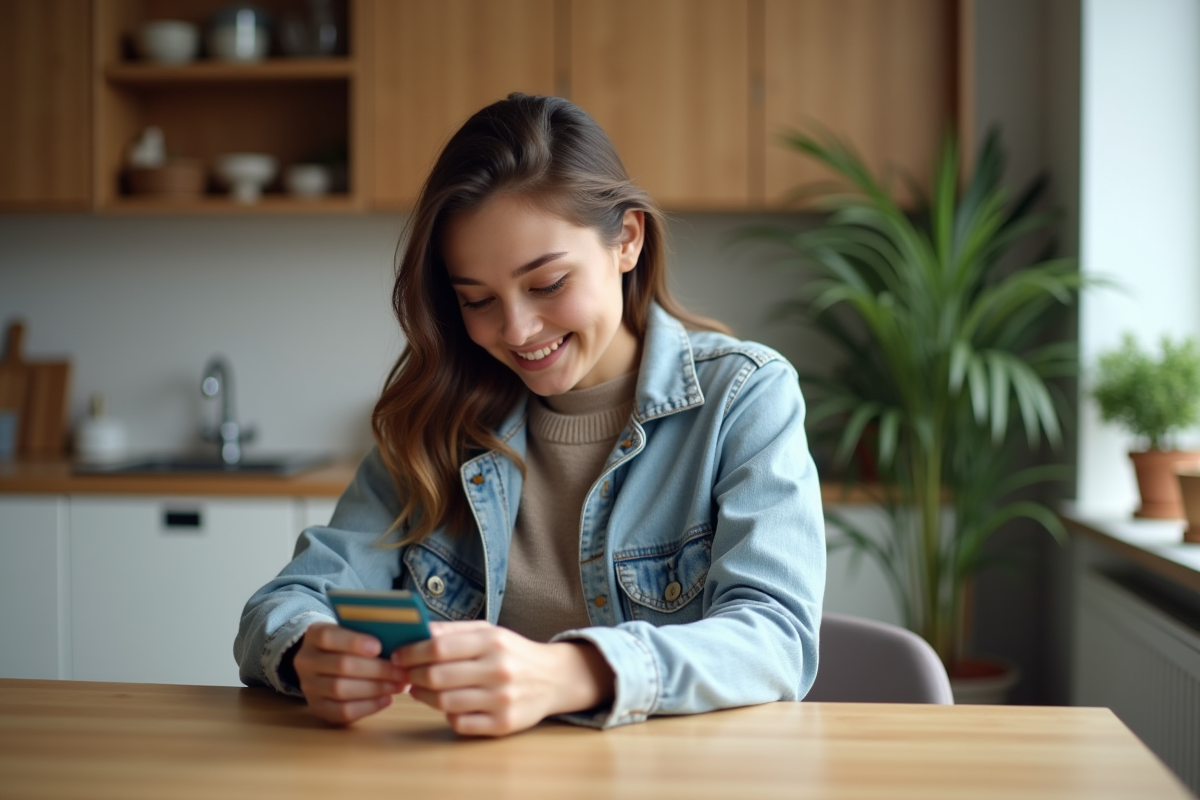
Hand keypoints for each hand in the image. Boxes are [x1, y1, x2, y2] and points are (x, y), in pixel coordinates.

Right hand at [293, 622, 409, 724]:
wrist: (326, 662)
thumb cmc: (349, 643)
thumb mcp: (352, 630)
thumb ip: (368, 631)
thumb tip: (398, 638)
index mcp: (313, 634)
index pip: (328, 636)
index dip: (354, 642)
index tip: (379, 647)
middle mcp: (306, 661)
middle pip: (341, 665)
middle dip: (377, 669)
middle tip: (402, 671)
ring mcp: (309, 687)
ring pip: (341, 690)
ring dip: (376, 688)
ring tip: (400, 685)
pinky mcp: (317, 708)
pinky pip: (342, 711)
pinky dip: (368, 706)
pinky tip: (387, 699)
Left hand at [393, 621, 614, 736]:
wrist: (554, 678)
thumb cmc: (512, 652)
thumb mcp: (489, 632)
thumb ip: (452, 631)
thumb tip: (415, 633)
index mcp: (492, 641)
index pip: (438, 647)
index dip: (410, 653)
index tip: (397, 656)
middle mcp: (498, 670)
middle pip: (437, 677)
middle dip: (413, 676)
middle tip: (405, 675)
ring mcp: (501, 699)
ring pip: (444, 703)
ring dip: (423, 697)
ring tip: (420, 690)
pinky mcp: (503, 724)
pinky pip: (460, 724)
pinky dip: (447, 715)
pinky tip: (447, 705)